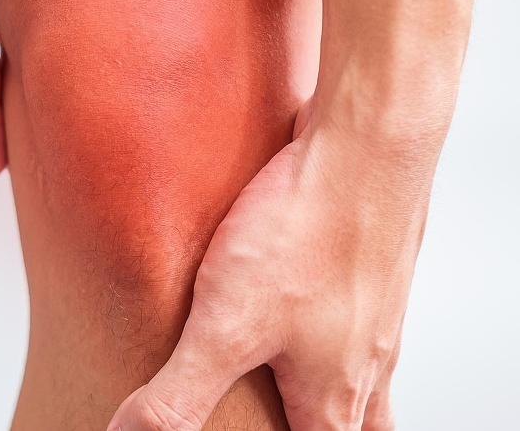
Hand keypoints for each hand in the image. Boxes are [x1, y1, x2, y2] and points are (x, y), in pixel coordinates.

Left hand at [107, 96, 439, 430]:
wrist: (364, 149)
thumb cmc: (305, 234)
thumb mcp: (226, 326)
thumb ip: (178, 395)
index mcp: (334, 399)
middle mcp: (366, 361)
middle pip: (354, 423)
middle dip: (313, 423)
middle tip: (283, 413)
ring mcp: (374, 306)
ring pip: (355, 363)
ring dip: (323, 371)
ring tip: (281, 355)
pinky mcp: (365, 257)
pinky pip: (351, 301)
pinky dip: (325, 310)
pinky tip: (291, 277)